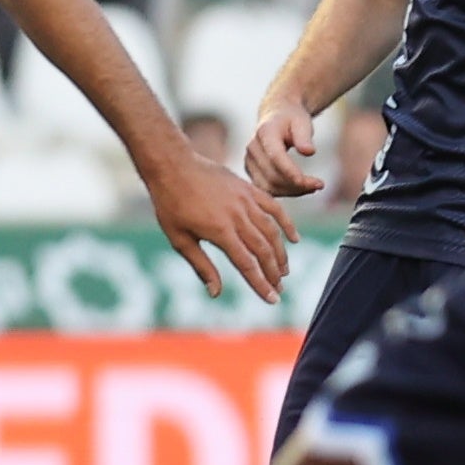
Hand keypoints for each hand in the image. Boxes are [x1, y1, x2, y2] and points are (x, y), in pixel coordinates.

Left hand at [145, 142, 296, 301]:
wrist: (172, 165)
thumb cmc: (170, 204)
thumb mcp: (179, 239)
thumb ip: (201, 266)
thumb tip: (216, 293)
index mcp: (220, 231)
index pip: (247, 265)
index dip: (261, 284)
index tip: (272, 299)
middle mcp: (237, 216)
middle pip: (263, 250)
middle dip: (273, 272)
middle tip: (279, 289)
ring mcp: (245, 201)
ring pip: (272, 231)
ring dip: (281, 253)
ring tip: (284, 271)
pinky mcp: (248, 189)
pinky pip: (274, 207)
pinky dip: (286, 224)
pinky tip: (294, 238)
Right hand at [243, 96, 321, 201]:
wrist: (275, 116)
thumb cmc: (292, 119)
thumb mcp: (302, 121)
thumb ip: (304, 136)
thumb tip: (308, 152)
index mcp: (264, 132)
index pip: (276, 157)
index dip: (293, 172)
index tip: (315, 183)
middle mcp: (252, 148)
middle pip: (272, 176)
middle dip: (298, 185)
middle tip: (320, 185)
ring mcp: (249, 161)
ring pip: (268, 186)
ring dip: (292, 191)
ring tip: (313, 187)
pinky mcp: (251, 171)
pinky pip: (267, 189)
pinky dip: (285, 192)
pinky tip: (301, 188)